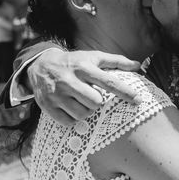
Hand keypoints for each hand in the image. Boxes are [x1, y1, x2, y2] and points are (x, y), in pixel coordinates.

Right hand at [26, 49, 142, 125]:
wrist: (40, 65)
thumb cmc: (74, 62)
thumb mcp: (93, 57)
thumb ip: (116, 61)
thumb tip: (138, 65)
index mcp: (83, 67)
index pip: (109, 82)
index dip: (125, 92)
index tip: (138, 100)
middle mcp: (69, 80)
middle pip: (96, 102)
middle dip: (98, 102)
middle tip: (93, 97)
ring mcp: (57, 94)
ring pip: (83, 114)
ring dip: (87, 111)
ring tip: (82, 101)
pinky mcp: (47, 106)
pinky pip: (69, 122)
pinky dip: (74, 118)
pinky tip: (71, 108)